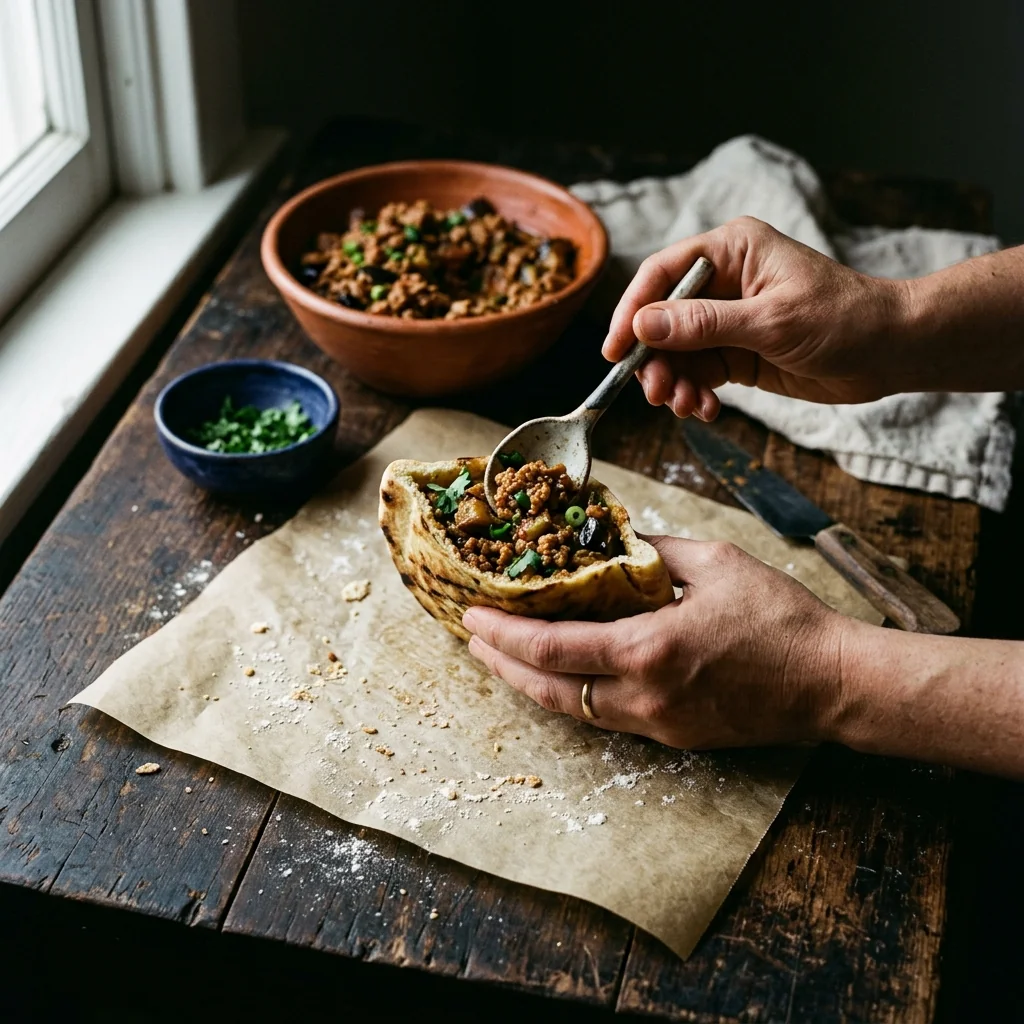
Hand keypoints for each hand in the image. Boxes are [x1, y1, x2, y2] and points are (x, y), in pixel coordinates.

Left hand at [462, 535, 847, 749]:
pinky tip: (562, 674)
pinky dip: (572, 695)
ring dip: (532, 684)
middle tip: (473, 640)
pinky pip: (606, 717)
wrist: (832, 683)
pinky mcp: (673, 736)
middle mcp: (645, 698)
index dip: (504, 635)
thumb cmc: (781, 619)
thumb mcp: (716, 563)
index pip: (554, 648)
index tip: (472, 616)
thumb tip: (614, 541)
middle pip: (550, 690)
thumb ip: (654, 552)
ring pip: (574, 710)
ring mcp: (658, 725)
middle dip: (502, 665)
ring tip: (502, 658)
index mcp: (650, 650)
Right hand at [602, 216, 910, 418]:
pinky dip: (694, 394)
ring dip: (674, 382)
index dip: (632, 310)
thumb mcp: (771, 321)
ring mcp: (728, 319)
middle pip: (662, 319)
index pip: (662, 274)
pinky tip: (705, 409)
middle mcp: (723, 282)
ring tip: (686, 406)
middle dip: (655, 359)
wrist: (890, 352)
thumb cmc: (843, 319)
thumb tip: (643, 325)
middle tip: (656, 392)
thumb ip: (704, 325)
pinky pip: (698, 374)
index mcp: (732, 250)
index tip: (615, 350)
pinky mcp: (736, 353)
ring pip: (676, 352)